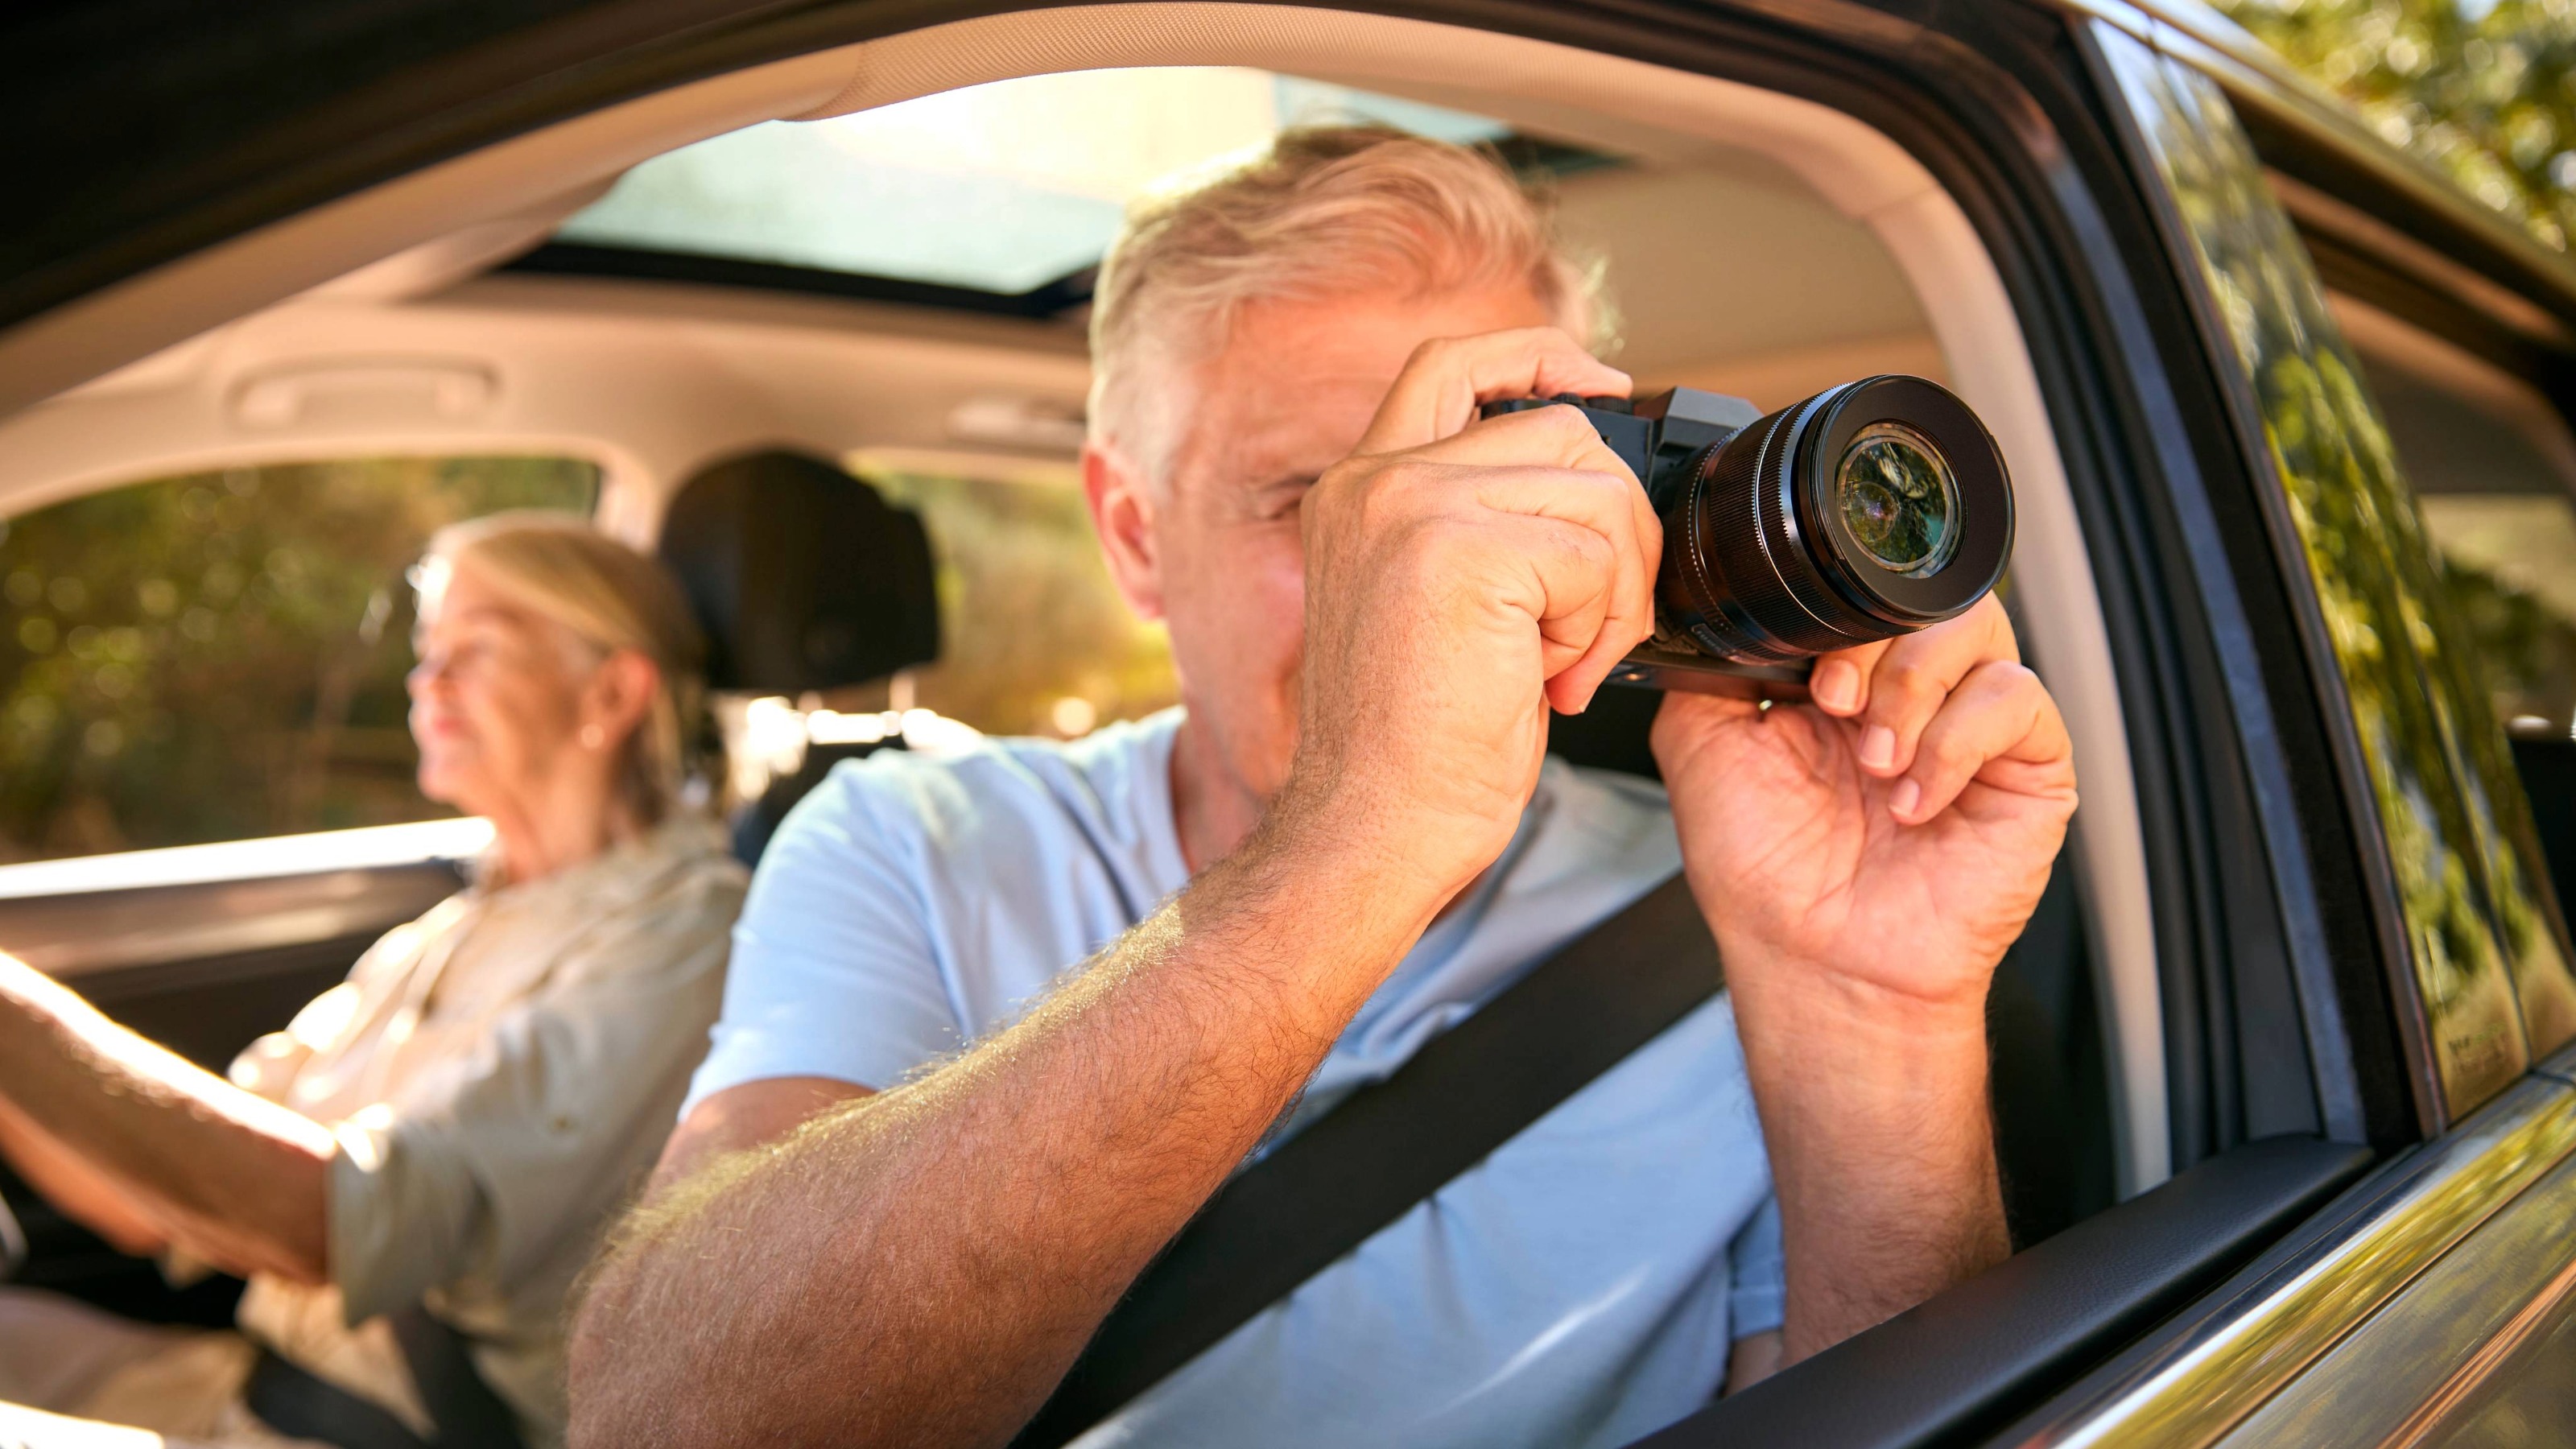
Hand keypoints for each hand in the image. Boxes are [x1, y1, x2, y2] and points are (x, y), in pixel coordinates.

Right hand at [1279, 328, 1656, 899]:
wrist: (1370, 829)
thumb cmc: (1413, 747)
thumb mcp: (1439, 606)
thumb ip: (1484, 526)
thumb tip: (1596, 488)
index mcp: (1360, 488)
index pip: (1453, 361)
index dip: (1539, 354)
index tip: (1604, 382)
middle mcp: (1374, 481)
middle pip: (1563, 431)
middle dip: (1615, 529)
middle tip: (1588, 629)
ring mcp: (1411, 506)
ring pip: (1595, 493)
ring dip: (1611, 593)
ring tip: (1559, 665)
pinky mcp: (1458, 550)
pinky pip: (1596, 558)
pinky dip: (1599, 629)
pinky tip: (1549, 683)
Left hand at [1651, 595, 2076, 1018]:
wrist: (1816, 960)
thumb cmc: (1765, 874)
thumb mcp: (1702, 745)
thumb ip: (1716, 666)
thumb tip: (1725, 613)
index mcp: (1842, 678)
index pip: (1861, 595)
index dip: (1836, 616)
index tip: (1805, 680)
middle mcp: (1912, 694)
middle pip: (1925, 596)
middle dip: (1873, 646)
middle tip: (1835, 709)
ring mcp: (1973, 727)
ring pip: (1978, 630)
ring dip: (1914, 691)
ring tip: (1876, 764)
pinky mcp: (2029, 767)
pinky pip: (2017, 699)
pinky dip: (1957, 742)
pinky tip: (1916, 799)